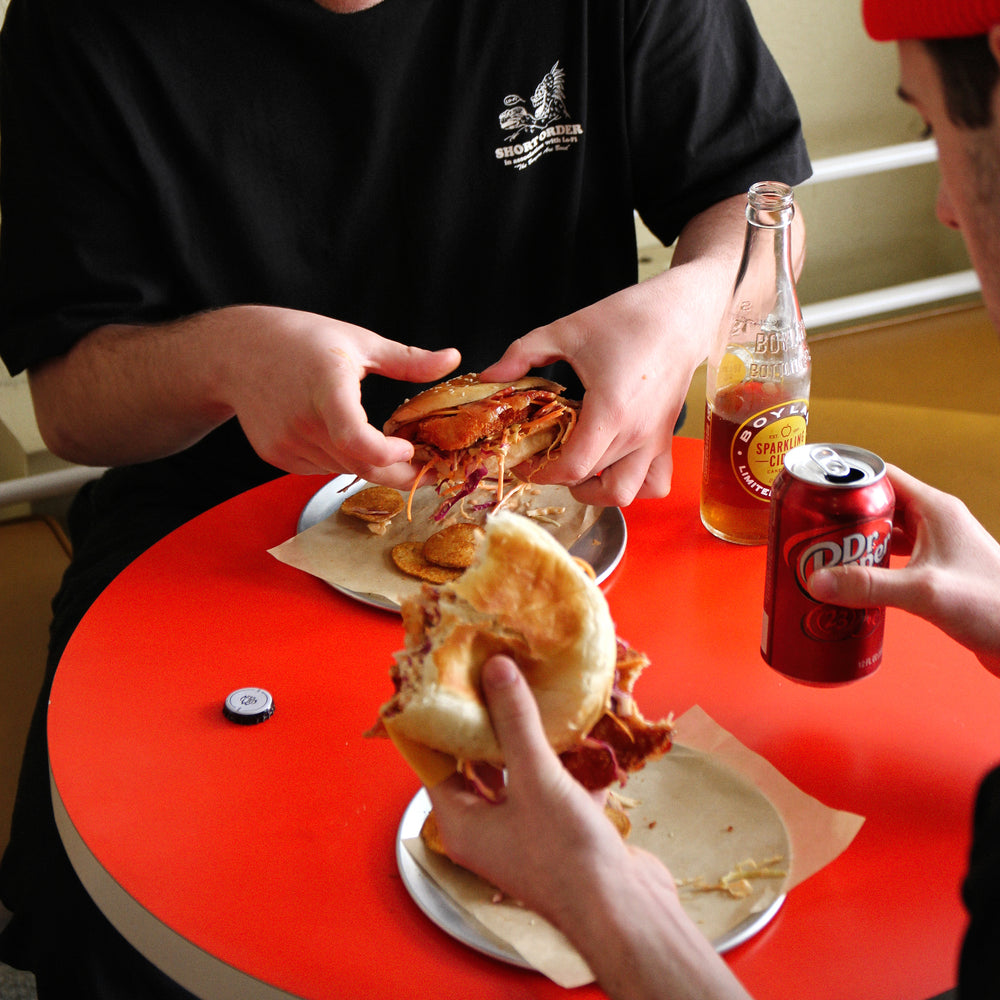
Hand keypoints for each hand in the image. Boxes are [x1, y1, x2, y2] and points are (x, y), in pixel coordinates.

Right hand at [220, 306, 459, 481]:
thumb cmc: (301, 339)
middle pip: (360, 464)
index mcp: (325, 386)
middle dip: (399, 473)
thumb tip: (453, 358)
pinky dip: (343, 460)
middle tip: (429, 470)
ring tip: (394, 449)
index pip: (354, 436)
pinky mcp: (276, 456)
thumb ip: (408, 360)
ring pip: (344, 469)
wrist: (235, 353)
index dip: (386, 453)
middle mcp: (302, 420)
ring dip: (372, 465)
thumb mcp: (358, 341)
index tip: (411, 448)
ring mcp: (287, 442)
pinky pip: (323, 468)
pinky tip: (347, 440)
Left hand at [427, 656, 753, 999]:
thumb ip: (514, 721)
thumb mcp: (536, 778)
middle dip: (490, 723)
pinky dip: (566, 761)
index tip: (448, 684)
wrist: (626, 913)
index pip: (435, 764)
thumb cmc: (566, 856)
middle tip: (493, 680)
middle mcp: (488, 831)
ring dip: (531, 739)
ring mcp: (526, 834)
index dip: (440, 723)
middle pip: (479, 765)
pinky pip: (556, 787)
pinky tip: (581, 731)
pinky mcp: (562, 833)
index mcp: (463, 825)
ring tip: (533, 695)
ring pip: (521, 774)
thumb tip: (494, 670)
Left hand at [479, 194, 751, 507]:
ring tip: (578, 472)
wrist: (681, 314)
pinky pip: (655, 483)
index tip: (523, 461)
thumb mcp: (566, 331)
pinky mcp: (666, 439)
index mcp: (610, 411)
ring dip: (597, 492)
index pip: (572, 468)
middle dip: (559, 478)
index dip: (541, 472)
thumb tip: (490, 376)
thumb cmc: (627, 319)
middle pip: (592, 482)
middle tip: (541, 459)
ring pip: (626, 493)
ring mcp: (655, 441)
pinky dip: (633, 486)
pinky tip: (613, 467)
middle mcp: (636, 434)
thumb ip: (523, 354)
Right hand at [807, 465, 999, 676]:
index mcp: (935, 509)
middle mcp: (936, 522)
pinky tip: (853, 581)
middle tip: (807, 529)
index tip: (813, 490)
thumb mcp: (925, 592)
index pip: (882, 476)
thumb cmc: (994, 606)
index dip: (846, 480)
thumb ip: (869, 586)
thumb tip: (817, 580)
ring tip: (821, 556)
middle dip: (842, 516)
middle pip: (878, 505)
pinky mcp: (936, 572)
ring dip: (855, 543)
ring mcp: (937, 548)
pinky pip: (895, 559)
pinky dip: (871, 565)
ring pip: (884, 533)